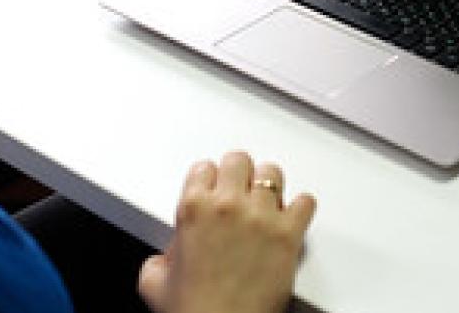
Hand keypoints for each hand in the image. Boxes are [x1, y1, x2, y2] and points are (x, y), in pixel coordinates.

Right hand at [138, 152, 316, 312]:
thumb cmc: (193, 310)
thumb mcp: (153, 279)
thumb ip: (161, 255)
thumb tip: (169, 256)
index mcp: (193, 209)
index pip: (204, 167)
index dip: (209, 180)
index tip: (213, 188)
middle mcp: (228, 206)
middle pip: (239, 160)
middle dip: (238, 175)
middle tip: (239, 190)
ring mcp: (261, 217)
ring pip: (272, 173)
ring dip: (268, 187)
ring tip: (266, 202)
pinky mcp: (288, 234)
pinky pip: (305, 201)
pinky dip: (300, 208)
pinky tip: (292, 217)